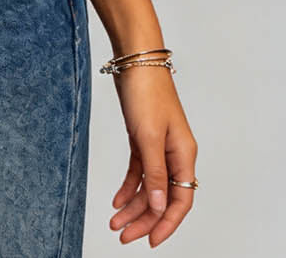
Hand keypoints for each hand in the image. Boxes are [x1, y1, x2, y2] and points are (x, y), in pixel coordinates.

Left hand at [108, 66, 197, 245]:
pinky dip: (129, 186)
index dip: (168, 223)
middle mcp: (174, 153)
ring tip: (115, 222)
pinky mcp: (142, 137)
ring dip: (134, 205)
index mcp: (183, 153)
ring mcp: (158, 145)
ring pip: (149, 186)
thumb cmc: (146, 92)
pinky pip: (139, 170)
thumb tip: (162, 206)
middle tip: (124, 236)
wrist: (135, 60)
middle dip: (145, 219)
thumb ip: (155, 172)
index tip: (151, 241)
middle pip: (163, 196)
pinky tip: (117, 200)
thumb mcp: (148, 135)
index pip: (181, 199)